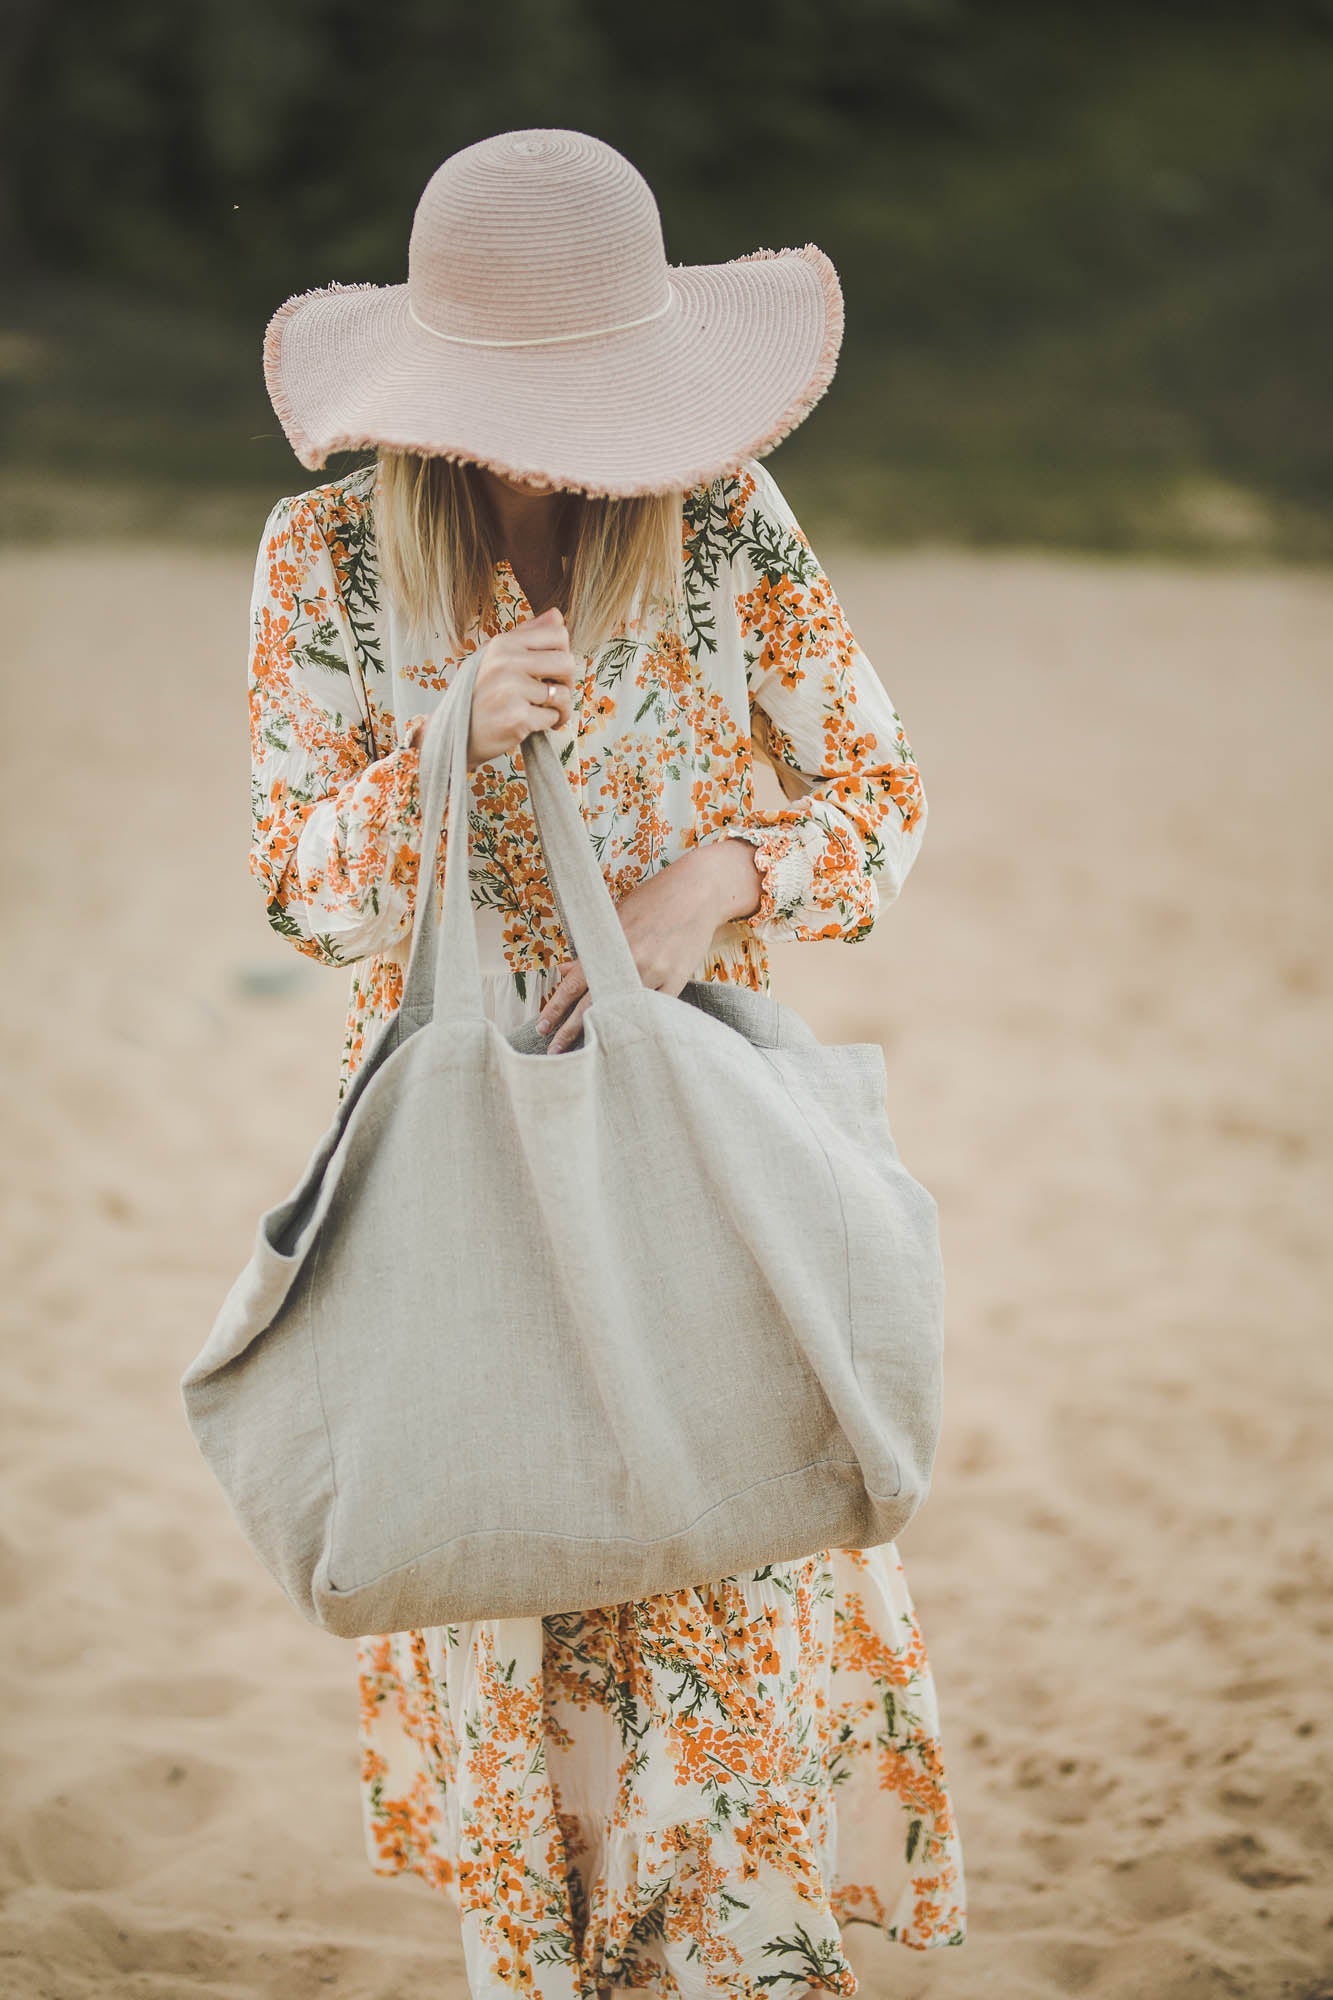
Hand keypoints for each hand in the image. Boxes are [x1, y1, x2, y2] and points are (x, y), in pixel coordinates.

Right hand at [400, 607, 573, 763]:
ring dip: (559, 708)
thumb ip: (527, 635)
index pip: (559, 634)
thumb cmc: (480, 694)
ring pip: (562, 693)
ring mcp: (511, 690)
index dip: (563, 653)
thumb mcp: (496, 656)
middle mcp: (506, 662)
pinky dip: (548, 724)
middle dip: (566, 682)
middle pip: (567, 662)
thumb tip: (557, 614)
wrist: (454, 734)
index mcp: (504, 643)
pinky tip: (532, 724)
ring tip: (543, 712)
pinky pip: (552, 717)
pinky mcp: (516, 717)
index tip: (552, 670)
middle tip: (553, 694)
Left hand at [537, 838, 762, 1052]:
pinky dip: (639, 1022)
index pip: (572, 986)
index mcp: (606, 946)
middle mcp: (627, 962)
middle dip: (570, 1031)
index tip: (543, 1027)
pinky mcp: (676, 980)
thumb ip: (590, 946)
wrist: (696, 892)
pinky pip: (654, 1010)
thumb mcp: (614, 917)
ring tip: (588, 1052)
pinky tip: (627, 1038)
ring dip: (603, 1033)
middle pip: (591, 1006)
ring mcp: (654, 973)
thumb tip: (565, 969)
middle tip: (554, 1052)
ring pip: (621, 1013)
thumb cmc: (653, 901)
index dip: (555, 1009)